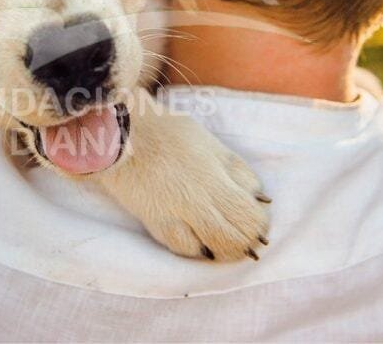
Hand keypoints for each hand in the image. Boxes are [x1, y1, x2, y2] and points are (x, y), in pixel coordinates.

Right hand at [95, 90, 270, 260]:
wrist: (122, 134)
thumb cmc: (169, 133)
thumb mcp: (212, 145)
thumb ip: (238, 172)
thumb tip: (261, 200)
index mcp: (216, 177)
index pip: (251, 216)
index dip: (259, 224)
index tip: (257, 219)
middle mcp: (198, 200)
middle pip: (235, 238)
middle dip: (246, 241)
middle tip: (245, 236)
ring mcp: (176, 215)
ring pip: (212, 249)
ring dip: (224, 249)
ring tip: (224, 241)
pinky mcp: (156, 223)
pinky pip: (184, 248)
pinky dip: (196, 248)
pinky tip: (199, 241)